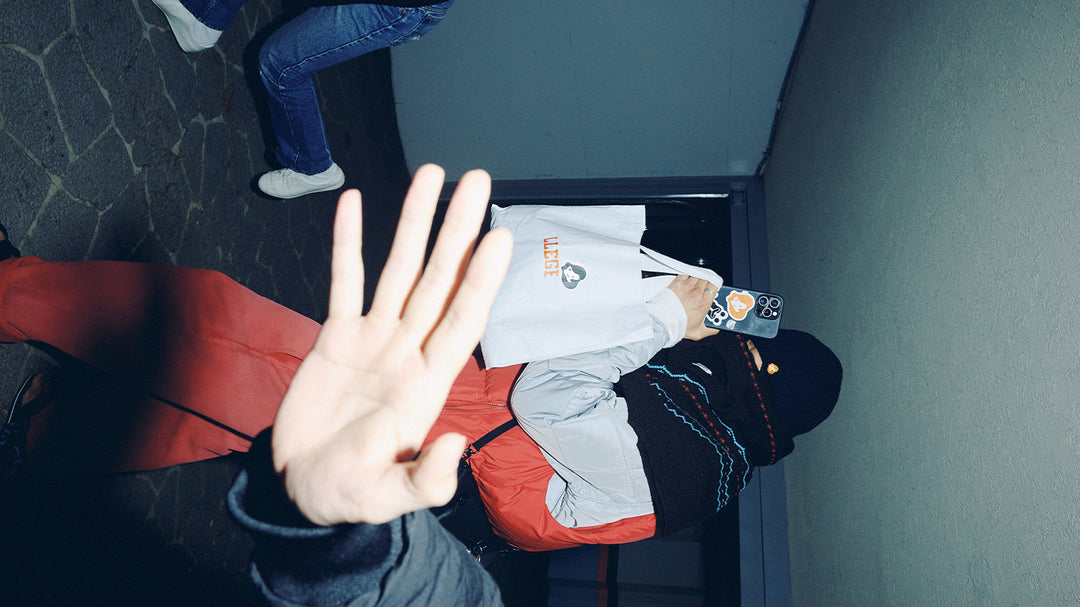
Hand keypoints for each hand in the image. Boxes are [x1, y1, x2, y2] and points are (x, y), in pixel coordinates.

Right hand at [271, 165, 511, 525]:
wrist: (305, 487)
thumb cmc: (351, 495)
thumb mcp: (388, 496)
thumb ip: (424, 479)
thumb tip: (457, 445)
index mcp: (426, 385)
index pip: (460, 322)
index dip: (479, 281)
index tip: (498, 237)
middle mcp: (406, 351)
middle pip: (437, 280)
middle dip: (458, 230)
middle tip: (479, 181)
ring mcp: (372, 340)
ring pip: (397, 270)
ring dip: (413, 222)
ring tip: (430, 175)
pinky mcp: (334, 337)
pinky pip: (343, 281)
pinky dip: (347, 242)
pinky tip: (354, 202)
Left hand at [666, 275, 719, 340]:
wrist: (662, 322)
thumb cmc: (678, 327)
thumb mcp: (698, 333)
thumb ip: (710, 330)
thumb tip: (716, 329)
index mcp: (704, 303)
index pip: (714, 286)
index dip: (713, 286)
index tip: (712, 289)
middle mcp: (697, 293)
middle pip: (706, 279)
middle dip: (705, 282)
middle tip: (703, 287)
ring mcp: (687, 287)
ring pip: (696, 276)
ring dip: (697, 278)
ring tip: (695, 283)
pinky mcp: (677, 283)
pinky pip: (686, 274)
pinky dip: (688, 275)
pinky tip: (687, 279)